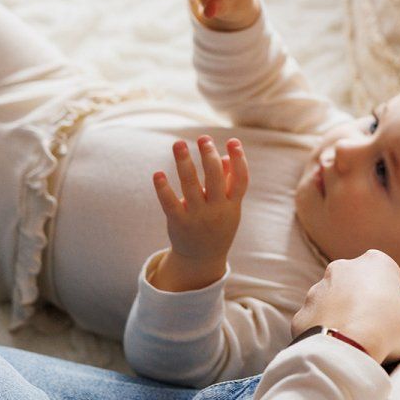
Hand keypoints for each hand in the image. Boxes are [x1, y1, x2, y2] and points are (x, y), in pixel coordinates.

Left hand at [149, 136, 249, 291]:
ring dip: (184, 163)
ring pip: (190, 186)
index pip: (241, 180)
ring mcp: (197, 217)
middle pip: (215, 179)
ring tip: (178, 144)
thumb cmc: (216, 225)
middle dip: (208, 156)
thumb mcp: (227, 207)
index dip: (239, 160)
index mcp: (232, 205)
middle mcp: (216, 210)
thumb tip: (223, 155)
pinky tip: (158, 174)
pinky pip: (169, 203)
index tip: (233, 141)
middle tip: (203, 139)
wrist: (201, 260)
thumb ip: (227, 182)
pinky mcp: (178, 222)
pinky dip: (163, 188)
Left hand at [292, 250, 399, 362]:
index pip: (385, 272)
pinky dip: (323, 332)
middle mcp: (342, 268)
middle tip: (374, 327)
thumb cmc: (387, 330)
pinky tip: (334, 347)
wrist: (347, 346)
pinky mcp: (302, 311)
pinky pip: (315, 321)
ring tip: (353, 340)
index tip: (393, 313)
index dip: (390, 293)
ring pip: (331, 301)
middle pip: (355, 283)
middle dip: (361, 301)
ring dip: (340, 315)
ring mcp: (318, 288)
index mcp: (375, 263)